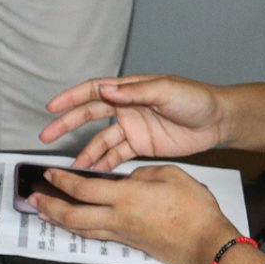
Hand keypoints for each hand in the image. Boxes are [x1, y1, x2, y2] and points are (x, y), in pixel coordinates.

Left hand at [31, 164, 236, 263]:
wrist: (206, 244)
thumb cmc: (193, 208)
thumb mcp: (170, 174)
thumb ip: (143, 174)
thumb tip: (128, 180)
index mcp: (126, 197)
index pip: (84, 189)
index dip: (63, 181)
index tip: (49, 173)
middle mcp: (118, 219)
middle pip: (74, 217)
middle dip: (50, 207)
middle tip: (33, 199)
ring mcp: (124, 235)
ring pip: (83, 230)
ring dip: (61, 221)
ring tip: (46, 213)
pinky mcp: (132, 244)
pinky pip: (98, 235)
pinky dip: (82, 228)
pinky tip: (79, 225)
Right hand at [41, 75, 226, 167]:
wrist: (217, 121)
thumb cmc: (195, 99)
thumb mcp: (166, 91)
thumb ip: (135, 92)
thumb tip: (106, 89)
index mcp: (130, 89)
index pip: (94, 90)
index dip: (71, 97)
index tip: (52, 107)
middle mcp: (127, 107)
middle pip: (90, 115)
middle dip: (68, 124)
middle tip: (47, 135)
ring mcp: (132, 127)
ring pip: (101, 140)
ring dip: (86, 151)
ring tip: (71, 166)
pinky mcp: (140, 146)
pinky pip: (116, 155)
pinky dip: (103, 164)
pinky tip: (92, 173)